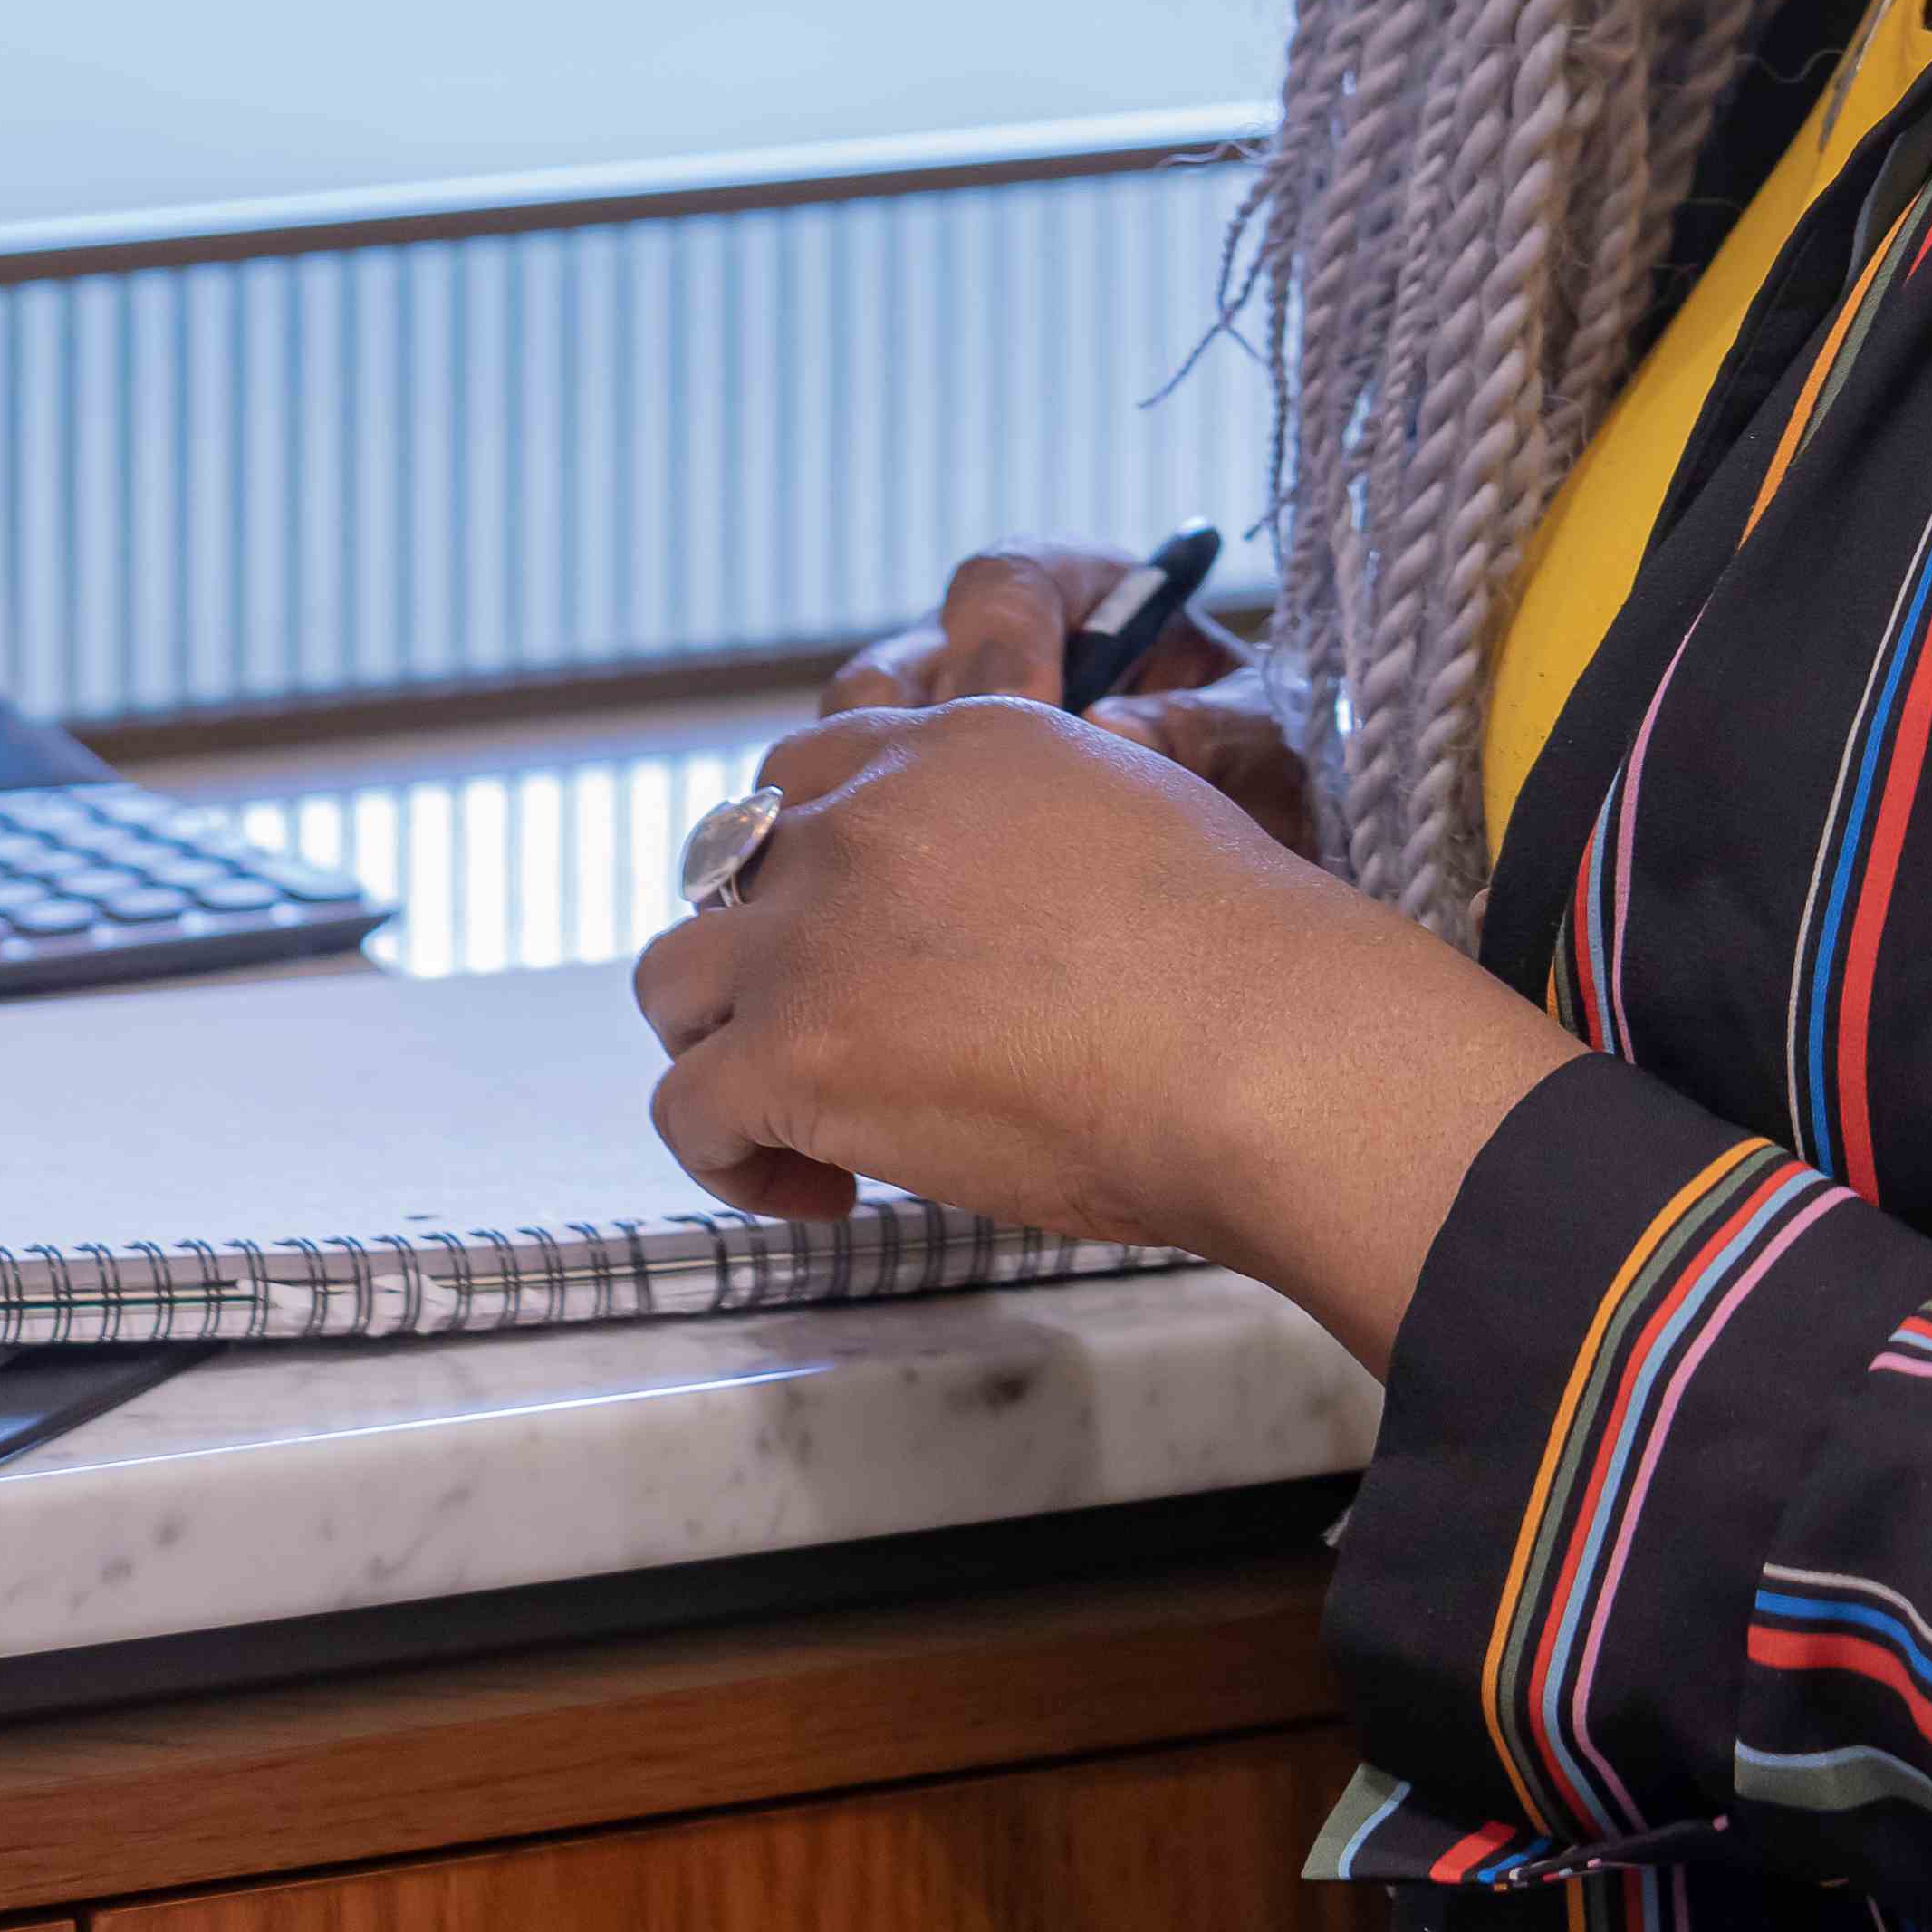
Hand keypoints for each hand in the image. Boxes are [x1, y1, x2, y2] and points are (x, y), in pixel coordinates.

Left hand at [632, 697, 1573, 1375]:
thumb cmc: (1239, 960)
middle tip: (825, 1025)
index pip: (811, 771)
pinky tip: (822, 1191)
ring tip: (798, 1116)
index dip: (812, 862)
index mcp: (957, 740)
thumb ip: (1027, 832)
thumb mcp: (1129, 813)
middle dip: (757, 946)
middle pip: (724, 862)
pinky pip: (687, 1107)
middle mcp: (866, 814)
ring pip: (675, 978)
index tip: (855, 936)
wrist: (1257, 1044)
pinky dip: (733, 1159)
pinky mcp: (792, 1048)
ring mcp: (815, 930)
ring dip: (724, 1045)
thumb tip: (998, 906)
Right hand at [819, 540, 1309, 854]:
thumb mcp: (1260, 745)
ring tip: (941, 873)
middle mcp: (986, 655)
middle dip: (916, 735)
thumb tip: (1115, 726)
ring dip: (875, 802)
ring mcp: (933, 736)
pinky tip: (923, 918)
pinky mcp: (906, 812)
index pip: (1004, 582)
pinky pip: (853, 824)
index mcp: (1077, 595)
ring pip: (850, 748)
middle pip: (895, 664)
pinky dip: (871, 860)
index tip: (1034, 713)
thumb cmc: (1253, 774)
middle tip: (966, 811)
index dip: (1003, 644)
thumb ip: (1208, 727)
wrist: (1240, 875)